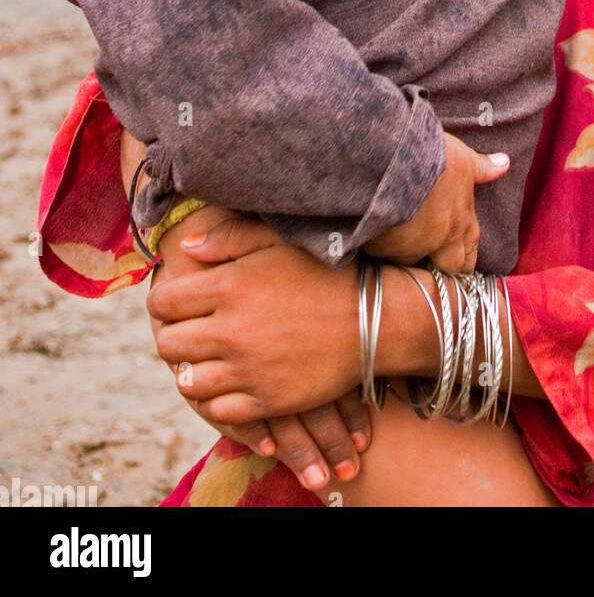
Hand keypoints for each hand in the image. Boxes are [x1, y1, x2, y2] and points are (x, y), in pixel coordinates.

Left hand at [150, 213, 371, 497]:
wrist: (375, 318)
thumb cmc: (327, 272)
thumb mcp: (279, 241)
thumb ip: (230, 238)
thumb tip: (187, 248)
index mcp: (229, 286)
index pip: (163, 302)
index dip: (164, 301)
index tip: (175, 302)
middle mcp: (230, 330)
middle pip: (168, 344)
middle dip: (174, 336)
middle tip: (189, 331)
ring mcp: (247, 370)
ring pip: (188, 382)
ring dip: (193, 370)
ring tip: (208, 359)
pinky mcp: (267, 401)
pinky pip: (218, 411)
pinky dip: (217, 399)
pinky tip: (229, 383)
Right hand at [363, 131, 508, 271]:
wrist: (397, 157)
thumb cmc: (433, 155)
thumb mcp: (462, 159)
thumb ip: (482, 168)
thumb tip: (504, 162)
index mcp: (461, 219)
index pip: (470, 251)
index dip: (466, 259)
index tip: (462, 266)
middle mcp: (441, 239)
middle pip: (448, 268)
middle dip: (443, 269)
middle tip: (435, 267)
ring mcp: (412, 246)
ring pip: (410, 262)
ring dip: (406, 256)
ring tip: (396, 243)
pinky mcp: (385, 246)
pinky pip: (383, 254)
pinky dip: (379, 246)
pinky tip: (374, 236)